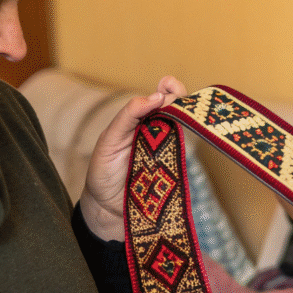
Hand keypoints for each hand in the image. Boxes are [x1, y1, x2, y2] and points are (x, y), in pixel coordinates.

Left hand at [79, 76, 185, 241]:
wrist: (105, 207)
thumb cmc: (104, 172)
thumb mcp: (109, 140)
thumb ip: (128, 117)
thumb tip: (154, 96)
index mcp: (140, 122)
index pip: (159, 98)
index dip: (168, 88)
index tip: (167, 84)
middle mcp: (157, 133)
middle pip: (177, 109)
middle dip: (179, 97)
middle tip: (173, 95)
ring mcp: (167, 150)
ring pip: (183, 128)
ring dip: (185, 115)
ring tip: (178, 109)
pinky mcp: (173, 168)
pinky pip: (184, 152)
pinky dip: (188, 139)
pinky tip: (185, 131)